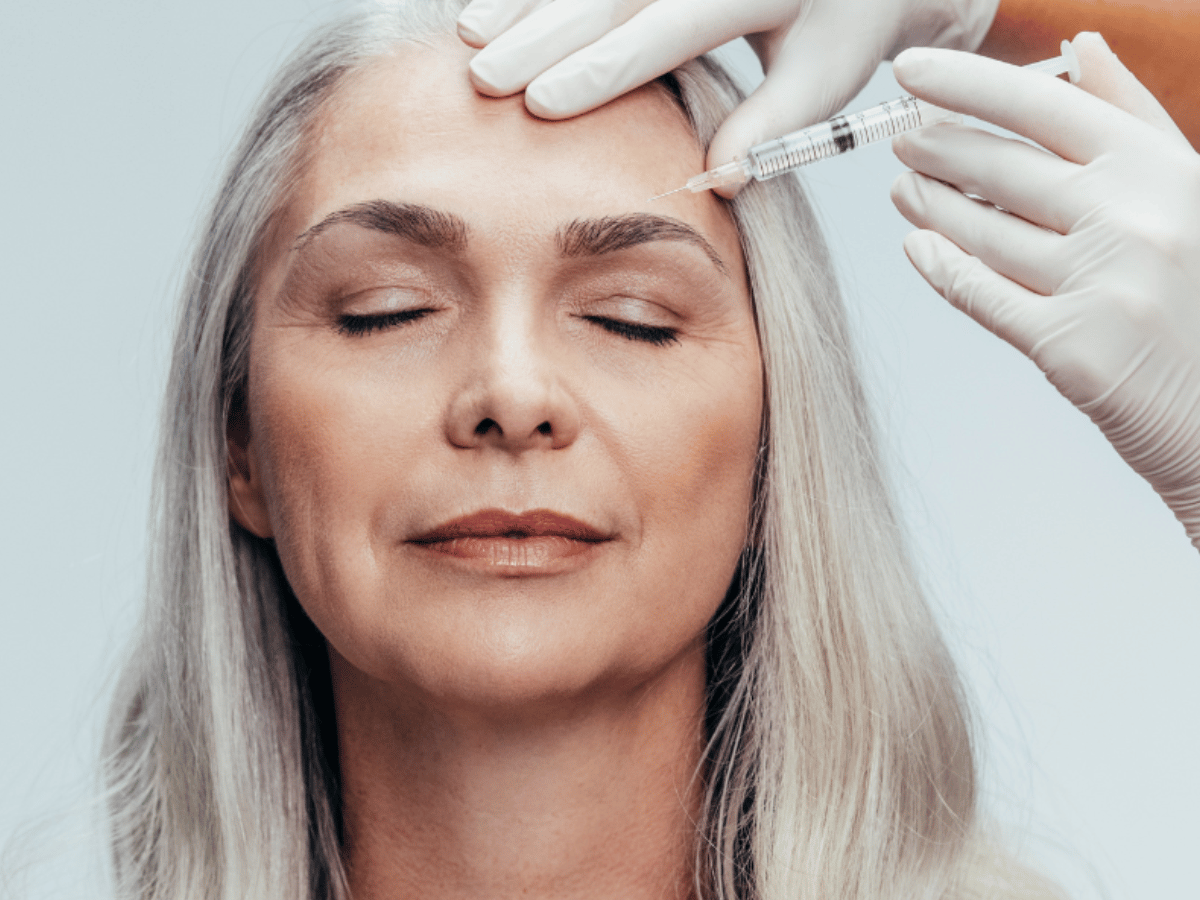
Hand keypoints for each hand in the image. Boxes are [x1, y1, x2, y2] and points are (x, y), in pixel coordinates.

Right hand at [456, 0, 998, 193]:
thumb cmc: (839, 27)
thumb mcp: (823, 77)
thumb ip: (771, 125)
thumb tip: (713, 176)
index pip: (666, 28)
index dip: (600, 66)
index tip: (541, 103)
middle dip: (540, 32)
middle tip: (483, 76)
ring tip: (469, 36)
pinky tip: (491, 5)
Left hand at [891, 33, 1199, 549]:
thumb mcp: (1189, 189)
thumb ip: (1132, 116)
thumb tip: (1080, 48)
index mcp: (1161, 169)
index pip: (1042, 106)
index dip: (966, 84)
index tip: (912, 72)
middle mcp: (1131, 221)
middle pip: (1003, 169)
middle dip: (939, 149)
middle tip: (902, 139)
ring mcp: (1099, 286)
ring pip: (985, 233)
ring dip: (933, 206)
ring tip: (905, 189)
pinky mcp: (1069, 347)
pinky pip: (983, 295)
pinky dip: (943, 268)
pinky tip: (920, 248)